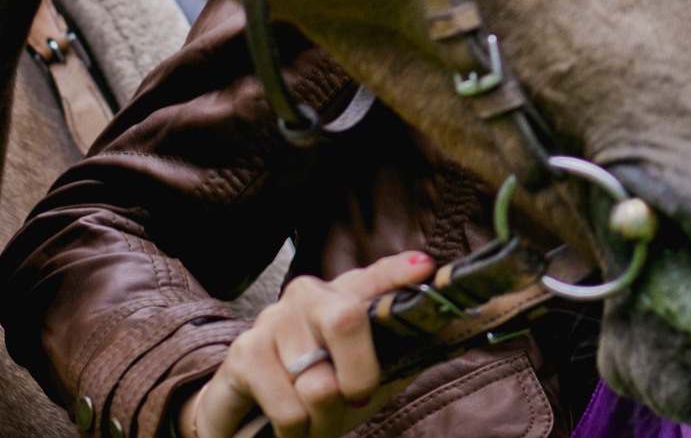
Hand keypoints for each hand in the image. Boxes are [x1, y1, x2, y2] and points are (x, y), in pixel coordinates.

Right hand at [182, 251, 434, 437]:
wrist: (249, 415)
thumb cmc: (317, 390)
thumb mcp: (366, 375)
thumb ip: (400, 356)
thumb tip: (446, 339)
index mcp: (345, 295)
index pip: (376, 277)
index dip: (399, 273)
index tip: (424, 269)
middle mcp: (309, 295)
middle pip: (347, 319)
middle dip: (361, 373)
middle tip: (357, 397)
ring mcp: (273, 320)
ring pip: (319, 382)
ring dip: (323, 420)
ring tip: (315, 420)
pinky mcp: (244, 353)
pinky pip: (289, 407)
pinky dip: (296, 432)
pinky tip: (288, 427)